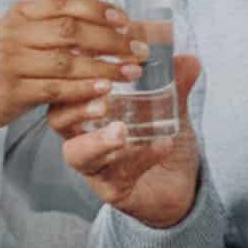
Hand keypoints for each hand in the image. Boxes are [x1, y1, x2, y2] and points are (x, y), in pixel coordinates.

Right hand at [0, 0, 145, 133]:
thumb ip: (52, 27)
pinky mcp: (13, 91)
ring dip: (105, 67)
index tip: (126, 20)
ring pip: (67, 62)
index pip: (64, 1)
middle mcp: (15, 33)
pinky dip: (84, 90)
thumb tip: (105, 26)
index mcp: (20, 13)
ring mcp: (12, 62)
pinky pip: (56, 89)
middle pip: (71, 30)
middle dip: (112, 40)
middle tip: (139, 49)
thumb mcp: (18, 34)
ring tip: (132, 71)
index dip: (99, 8)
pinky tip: (106, 90)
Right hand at [49, 56, 201, 229]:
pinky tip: (162, 145)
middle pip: (58, 119)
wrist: (178, 187)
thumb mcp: (170, 110)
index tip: (96, 56)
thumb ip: (176, 86)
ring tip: (121, 130)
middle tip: (104, 96)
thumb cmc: (159, 142)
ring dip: (98, 140)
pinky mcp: (111, 191)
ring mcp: (94, 167)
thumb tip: (189, 59)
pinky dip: (140, 158)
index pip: (67, 87)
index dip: (76, 73)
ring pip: (79, 154)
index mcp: (89, 112)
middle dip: (77, 105)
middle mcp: (83, 138)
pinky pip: (118, 176)